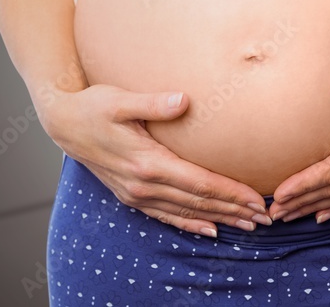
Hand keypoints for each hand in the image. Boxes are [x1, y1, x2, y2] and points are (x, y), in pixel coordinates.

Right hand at [40, 84, 270, 236]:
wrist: (62, 122)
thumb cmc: (94, 105)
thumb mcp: (121, 99)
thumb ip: (153, 102)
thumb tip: (184, 100)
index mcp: (147, 162)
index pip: (201, 183)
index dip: (232, 193)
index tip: (258, 200)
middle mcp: (143, 184)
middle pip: (199, 202)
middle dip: (235, 210)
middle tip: (267, 218)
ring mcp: (136, 193)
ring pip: (186, 212)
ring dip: (219, 219)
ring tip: (249, 225)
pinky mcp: (131, 195)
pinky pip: (166, 216)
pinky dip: (190, 224)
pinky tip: (210, 230)